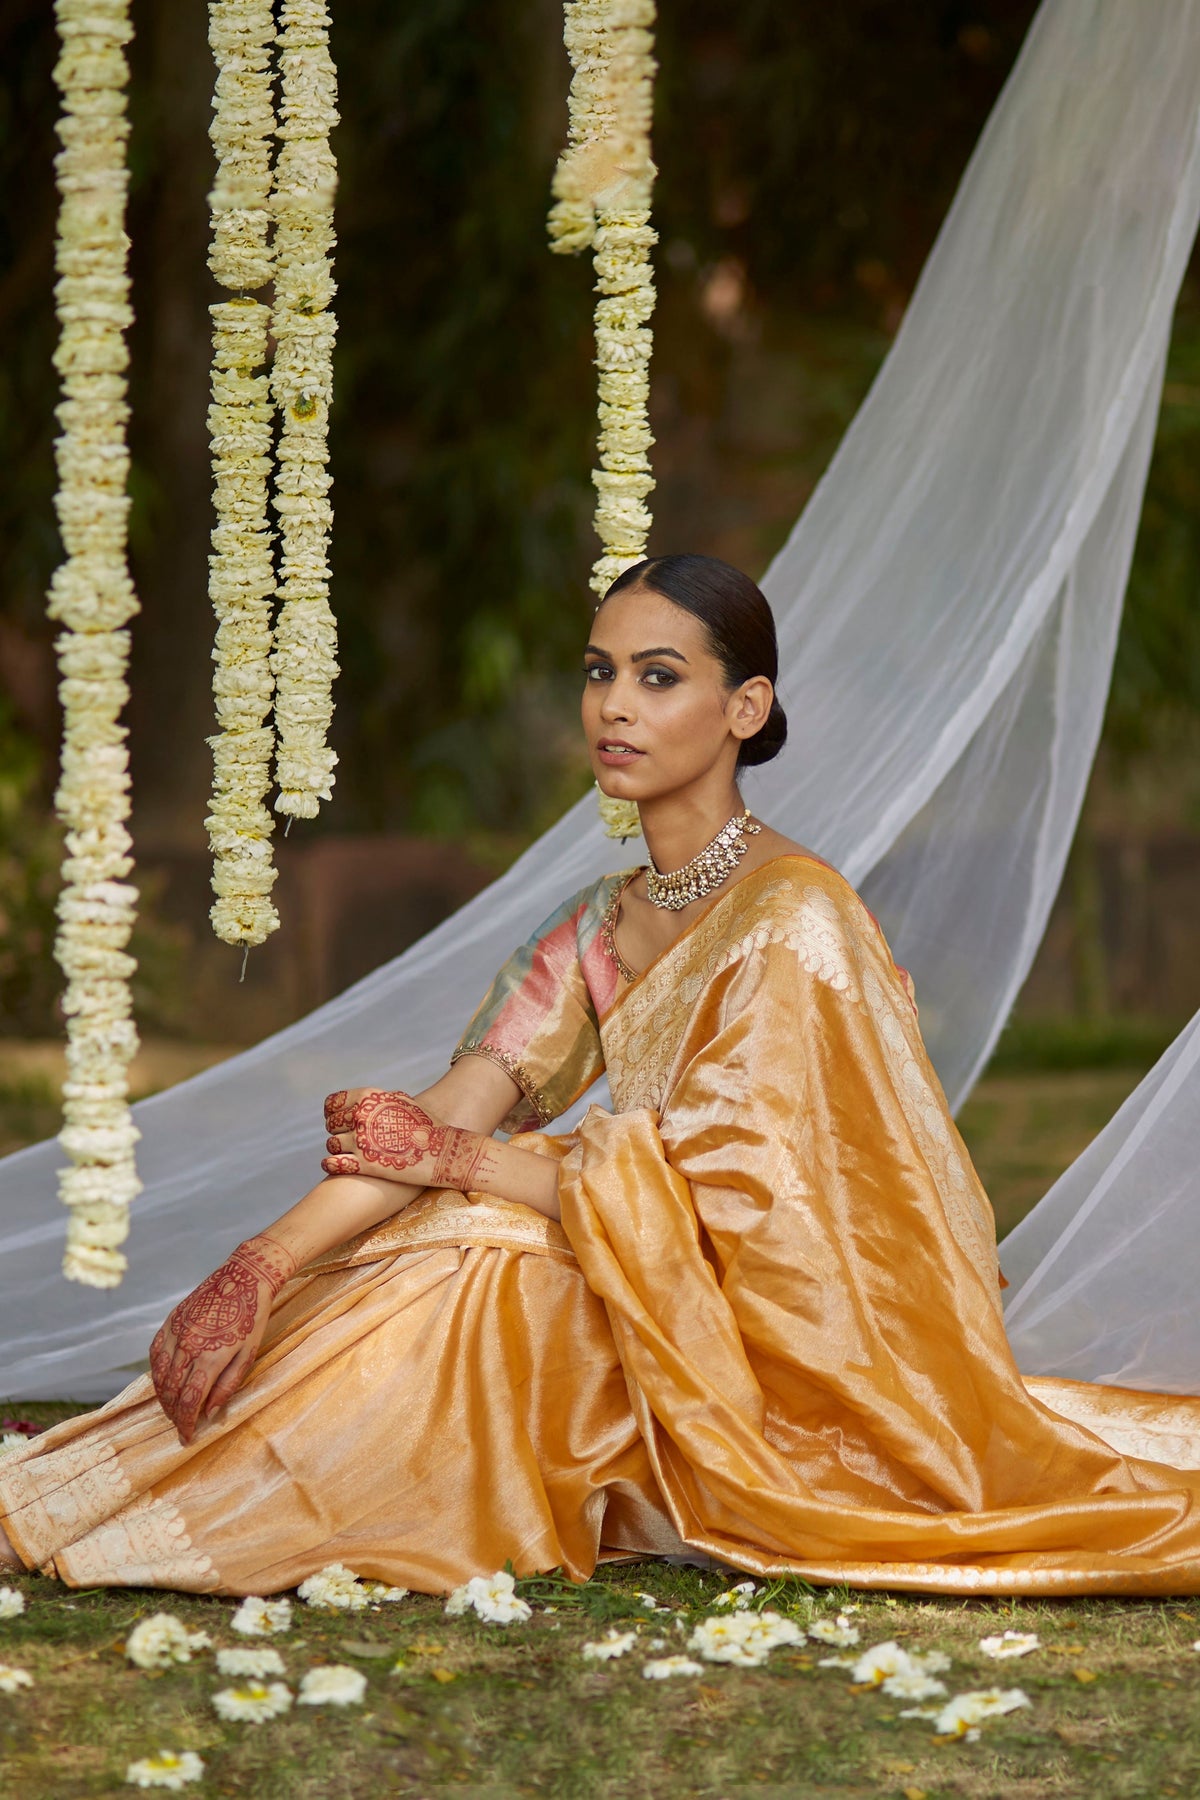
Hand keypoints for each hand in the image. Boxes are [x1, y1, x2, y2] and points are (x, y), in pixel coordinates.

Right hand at [149, 1234, 297, 1445]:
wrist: (244, 1276)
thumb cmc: (252, 1317)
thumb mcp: (248, 1354)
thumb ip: (228, 1385)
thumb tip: (209, 1412)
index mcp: (211, 1356)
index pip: (190, 1400)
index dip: (186, 1423)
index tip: (187, 1437)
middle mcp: (188, 1345)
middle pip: (173, 1391)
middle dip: (175, 1414)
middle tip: (181, 1427)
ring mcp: (176, 1332)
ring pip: (160, 1375)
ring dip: (163, 1397)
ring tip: (171, 1410)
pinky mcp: (171, 1321)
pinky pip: (156, 1353)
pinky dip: (156, 1372)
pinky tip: (162, 1383)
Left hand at [321, 1088, 493, 1191]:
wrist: (445, 1151)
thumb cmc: (427, 1126)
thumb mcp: (402, 1102)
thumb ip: (379, 1100)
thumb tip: (363, 1101)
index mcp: (370, 1098)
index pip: (333, 1103)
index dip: (332, 1112)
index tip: (335, 1119)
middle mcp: (362, 1116)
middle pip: (331, 1124)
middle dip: (336, 1131)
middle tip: (344, 1138)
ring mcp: (362, 1140)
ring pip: (332, 1144)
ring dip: (335, 1149)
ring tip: (344, 1153)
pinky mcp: (365, 1164)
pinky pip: (333, 1163)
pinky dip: (330, 1164)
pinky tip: (332, 1165)